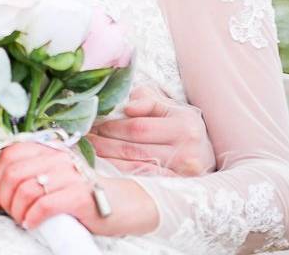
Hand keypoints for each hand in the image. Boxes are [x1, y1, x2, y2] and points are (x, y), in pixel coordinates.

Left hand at [0, 143, 158, 235]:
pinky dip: (32, 217)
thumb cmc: (81, 196)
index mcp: (49, 150)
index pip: (10, 153)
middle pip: (12, 173)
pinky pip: (44, 205)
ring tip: (24, 219)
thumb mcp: (47, 189)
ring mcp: (69, 175)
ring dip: (17, 211)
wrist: (123, 205)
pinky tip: (33, 223)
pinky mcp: (80, 196)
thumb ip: (15, 191)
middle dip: (5, 197)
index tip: (3, 193)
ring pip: (25, 190)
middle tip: (13, 211)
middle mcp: (58, 158)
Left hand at [87, 85, 215, 175]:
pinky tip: (103, 167)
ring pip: (133, 166)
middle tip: (83, 138)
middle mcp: (186, 151)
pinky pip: (140, 180)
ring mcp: (181, 174)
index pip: (137, 127)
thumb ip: (148, 101)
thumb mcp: (170, 107)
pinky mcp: (174, 188)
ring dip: (106, 159)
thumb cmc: (181, 126)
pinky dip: (119, 173)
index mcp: (185, 125)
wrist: (205, 154)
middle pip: (132, 148)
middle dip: (103, 143)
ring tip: (88, 151)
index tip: (92, 124)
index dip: (111, 126)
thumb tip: (128, 106)